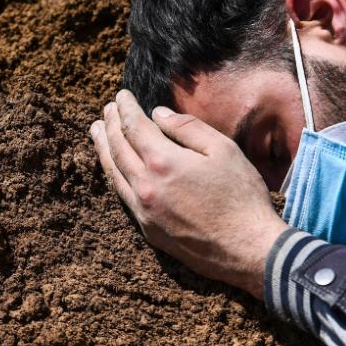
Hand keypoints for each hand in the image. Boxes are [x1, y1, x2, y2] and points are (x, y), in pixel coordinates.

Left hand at [90, 90, 288, 298]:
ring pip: (114, 173)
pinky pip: (123, 196)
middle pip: (118, 148)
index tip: (121, 95)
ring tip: (97, 132)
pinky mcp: (149, 230)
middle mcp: (146, 186)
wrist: (247, 250)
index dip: (126, 108)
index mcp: (163, 162)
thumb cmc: (241, 197)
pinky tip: (115, 168)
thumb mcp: (223, 150)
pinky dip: (114, 175)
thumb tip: (158, 114)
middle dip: (110, 125)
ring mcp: (144, 211)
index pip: (134, 127)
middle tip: (106, 109)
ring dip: (104, 149)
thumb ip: (188, 128)